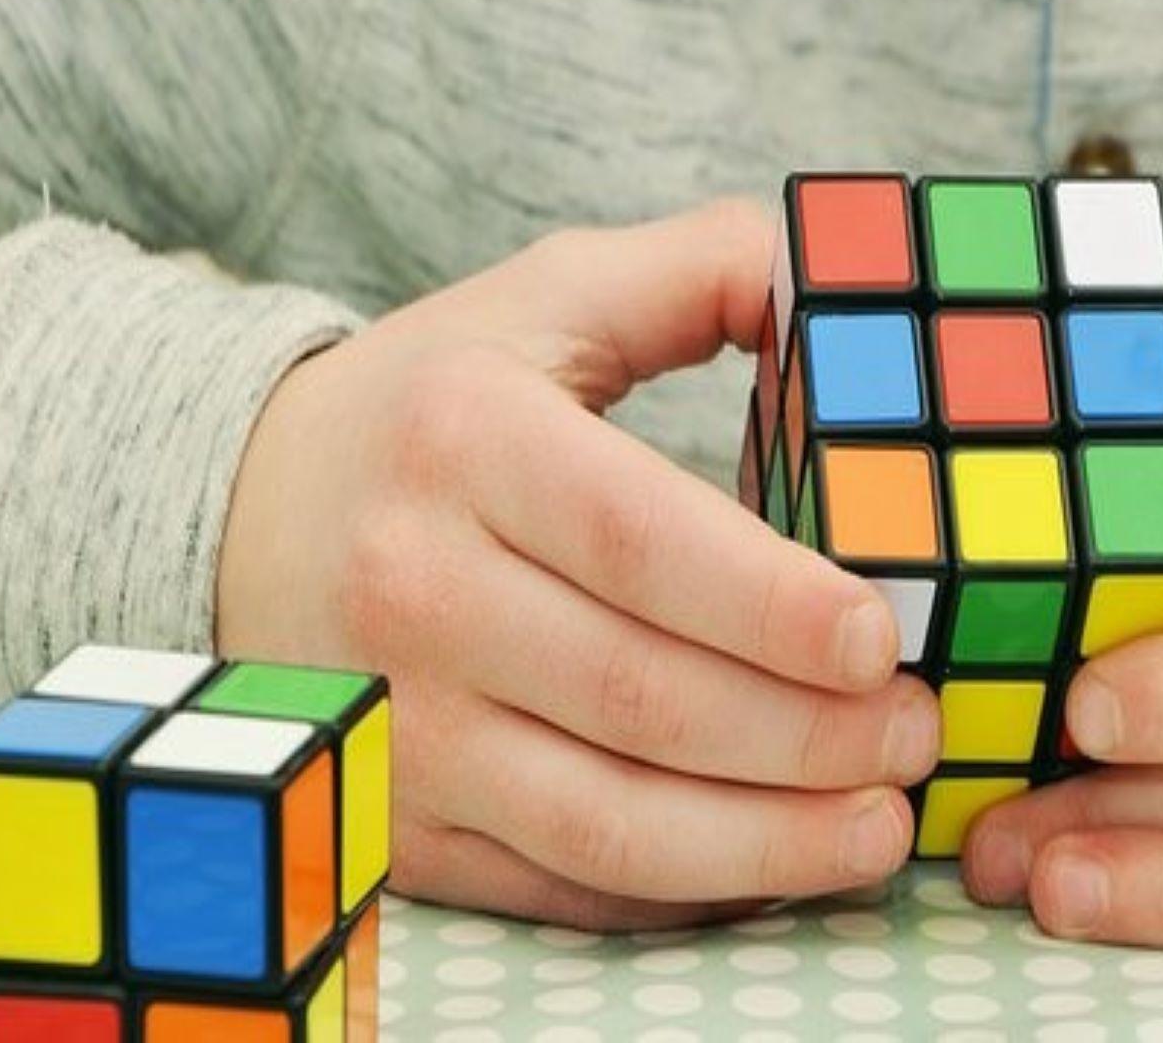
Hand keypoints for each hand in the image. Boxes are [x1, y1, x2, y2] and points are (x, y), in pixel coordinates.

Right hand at [217, 199, 939, 929]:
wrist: (244, 513)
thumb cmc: (434, 404)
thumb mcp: (548, 298)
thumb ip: (702, 273)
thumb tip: (843, 285)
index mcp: (465, 440)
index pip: (636, 538)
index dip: (770, 603)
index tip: (882, 638)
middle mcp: (416, 590)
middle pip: (643, 696)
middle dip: (808, 735)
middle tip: (918, 733)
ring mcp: (401, 723)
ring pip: (610, 822)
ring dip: (767, 841)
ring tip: (878, 824)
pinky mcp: (403, 817)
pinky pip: (563, 885)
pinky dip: (684, 888)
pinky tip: (773, 862)